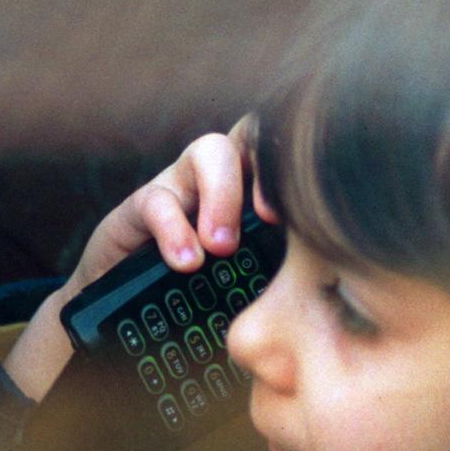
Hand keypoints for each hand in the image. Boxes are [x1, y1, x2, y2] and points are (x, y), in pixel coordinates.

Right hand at [3, 117, 275, 399]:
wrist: (131, 312)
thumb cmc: (203, 293)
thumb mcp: (245, 281)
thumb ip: (276, 271)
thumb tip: (318, 289)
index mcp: (255, 192)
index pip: (282, 156)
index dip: (290, 168)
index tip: (287, 214)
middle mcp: (221, 177)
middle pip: (251, 138)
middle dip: (262, 174)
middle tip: (267, 224)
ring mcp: (181, 184)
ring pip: (209, 150)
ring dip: (222, 196)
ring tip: (221, 248)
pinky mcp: (141, 205)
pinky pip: (158, 199)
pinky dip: (174, 229)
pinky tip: (186, 261)